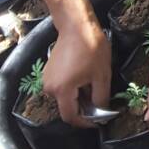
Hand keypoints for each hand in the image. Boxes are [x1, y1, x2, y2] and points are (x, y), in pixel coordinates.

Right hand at [44, 12, 110, 127]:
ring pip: (64, 98)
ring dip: (79, 98)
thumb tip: (101, 112)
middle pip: (67, 108)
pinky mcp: (48, 72)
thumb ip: (101, 97)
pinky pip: (61, 88)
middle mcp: (50, 88)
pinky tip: (85, 79)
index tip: (98, 121)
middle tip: (99, 103)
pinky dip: (73, 89)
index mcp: (62, 90)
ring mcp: (47, 80)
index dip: (85, 123)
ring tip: (93, 86)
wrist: (77, 26)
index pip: (71, 117)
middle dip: (84, 109)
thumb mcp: (102, 74)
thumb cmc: (91, 48)